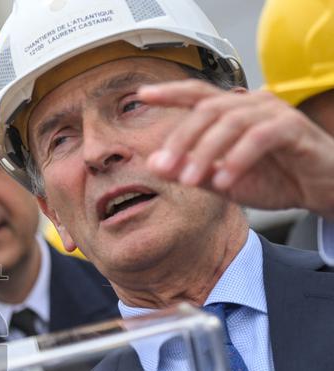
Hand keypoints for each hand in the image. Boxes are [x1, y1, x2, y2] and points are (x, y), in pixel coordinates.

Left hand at [138, 80, 333, 218]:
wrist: (317, 190)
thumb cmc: (272, 179)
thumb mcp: (222, 180)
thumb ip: (190, 170)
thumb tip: (153, 162)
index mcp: (232, 111)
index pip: (197, 94)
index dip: (170, 92)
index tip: (142, 94)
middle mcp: (251, 104)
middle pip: (207, 109)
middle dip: (180, 139)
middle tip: (164, 168)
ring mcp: (273, 112)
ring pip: (230, 122)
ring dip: (205, 152)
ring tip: (189, 180)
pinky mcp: (293, 128)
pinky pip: (259, 137)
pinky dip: (237, 158)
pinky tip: (224, 181)